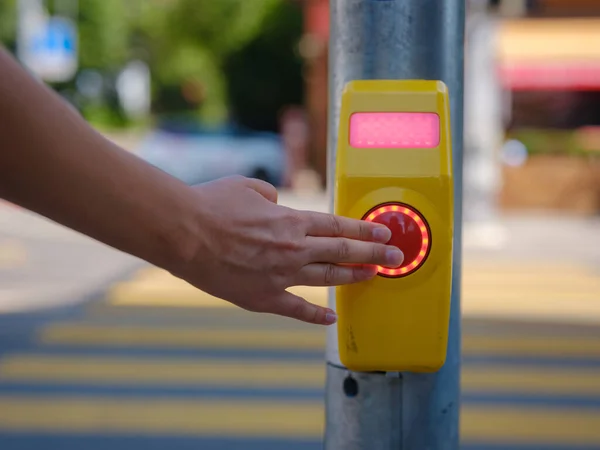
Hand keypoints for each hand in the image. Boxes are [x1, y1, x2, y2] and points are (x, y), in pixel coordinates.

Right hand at [171, 175, 403, 325]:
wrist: (184, 232)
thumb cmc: (212, 204)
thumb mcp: (247, 186)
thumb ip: (272, 194)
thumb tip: (280, 205)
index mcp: (292, 221)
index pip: (338, 225)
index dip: (364, 228)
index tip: (383, 232)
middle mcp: (294, 248)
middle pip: (343, 251)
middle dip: (373, 253)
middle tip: (396, 257)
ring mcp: (281, 275)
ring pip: (328, 277)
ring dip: (354, 277)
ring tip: (375, 277)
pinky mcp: (263, 298)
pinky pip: (297, 309)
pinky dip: (316, 314)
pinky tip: (333, 316)